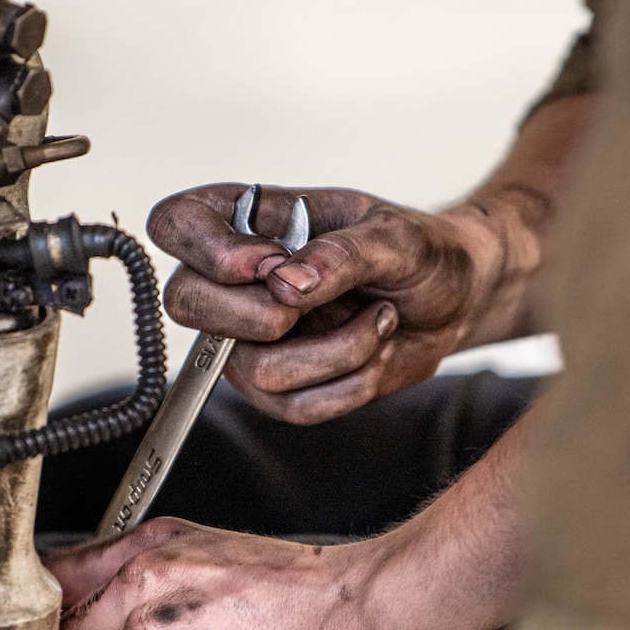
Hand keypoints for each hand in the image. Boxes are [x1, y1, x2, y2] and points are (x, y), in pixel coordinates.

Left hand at [31, 518, 409, 629]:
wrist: (350, 620)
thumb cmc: (304, 595)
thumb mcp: (219, 552)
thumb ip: (162, 572)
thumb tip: (128, 601)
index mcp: (152, 542)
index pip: (58, 567)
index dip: (27, 603)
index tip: (14, 626)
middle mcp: (137, 579)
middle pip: (47, 616)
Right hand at [146, 184, 505, 423]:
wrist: (455, 299)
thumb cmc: (420, 252)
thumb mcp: (395, 238)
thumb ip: (341, 254)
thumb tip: (286, 283)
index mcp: (250, 221)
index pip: (175, 224)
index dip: (207, 250)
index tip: (270, 263)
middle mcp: (236, 281)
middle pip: (187, 304)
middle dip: (262, 317)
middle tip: (318, 300)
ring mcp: (250, 338)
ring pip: (251, 370)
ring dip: (336, 353)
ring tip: (380, 322)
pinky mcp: (279, 387)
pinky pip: (292, 408)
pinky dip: (350, 385)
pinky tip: (377, 349)